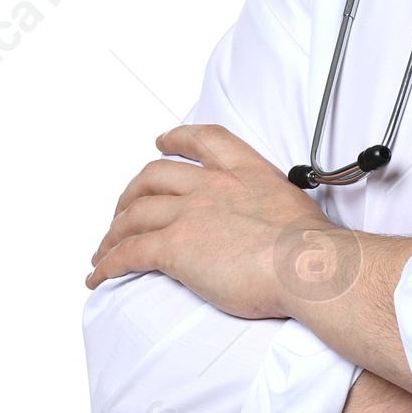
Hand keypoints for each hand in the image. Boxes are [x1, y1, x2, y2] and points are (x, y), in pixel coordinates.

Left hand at [85, 123, 332, 320]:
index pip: (204, 140)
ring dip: (114, 232)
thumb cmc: (312, 248)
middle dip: (132, 192)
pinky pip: (128, 253)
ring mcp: (191, 214)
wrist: (308, 266)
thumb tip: (275, 228)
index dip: (177, 138)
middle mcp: (213, 186)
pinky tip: (99, 274)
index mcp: (246, 172)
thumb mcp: (294, 207)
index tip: (162, 141)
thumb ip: (271, 207)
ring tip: (105, 248)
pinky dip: (108, 264)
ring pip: (135, 214)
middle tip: (124, 208)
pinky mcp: (174, 247)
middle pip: (155, 176)